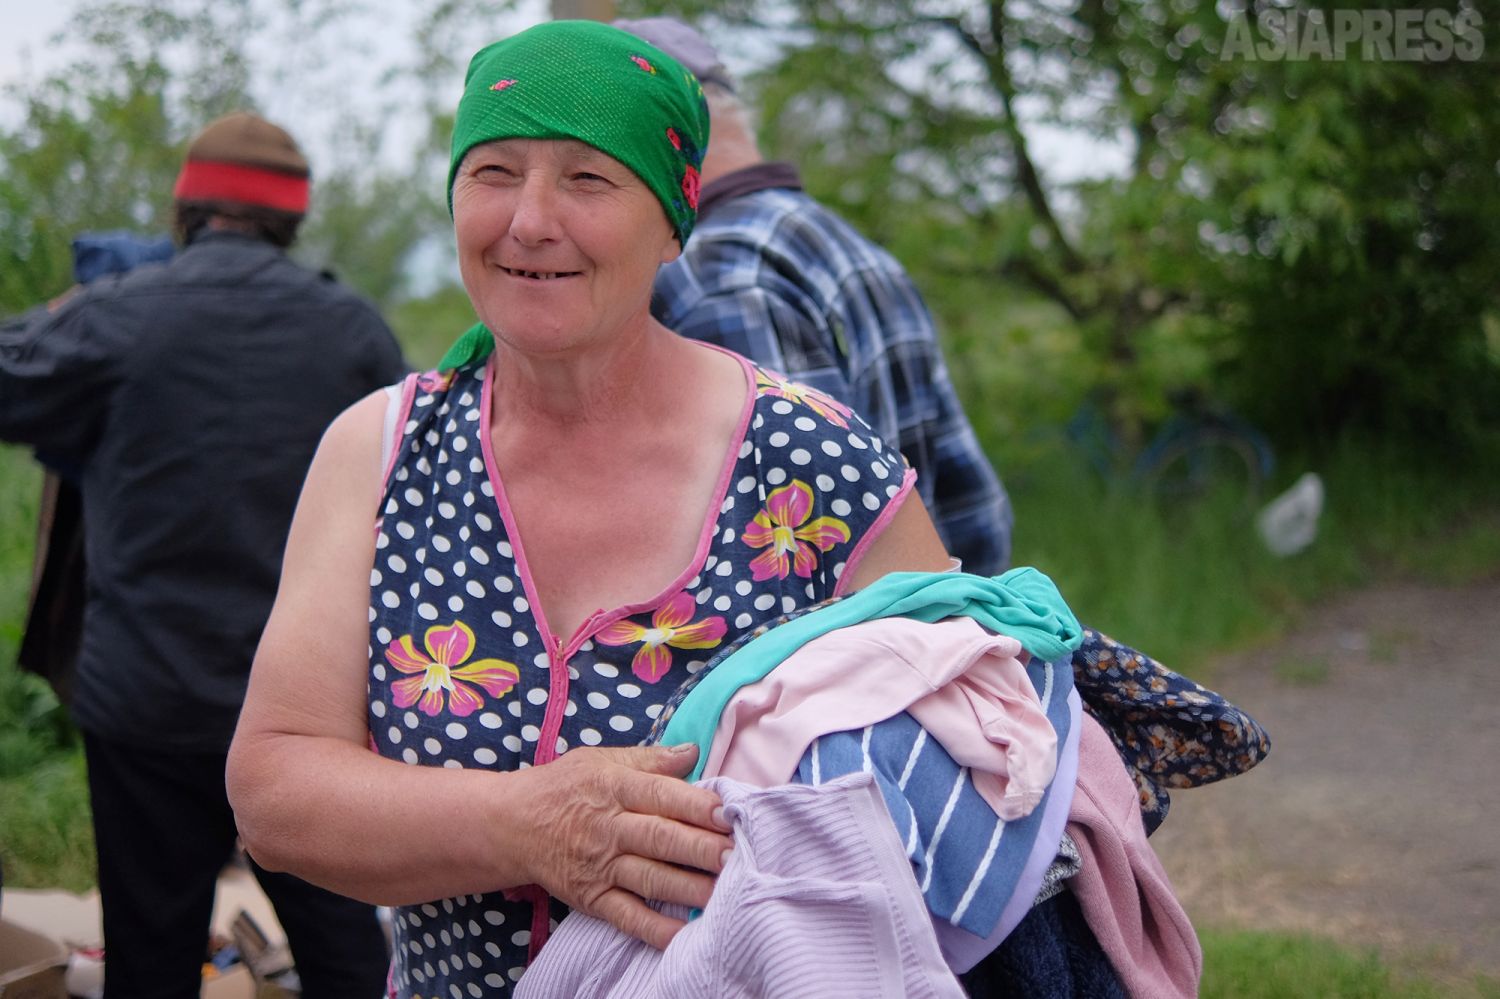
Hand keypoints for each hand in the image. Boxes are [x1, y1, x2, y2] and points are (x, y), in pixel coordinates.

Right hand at [518, 743, 732, 948]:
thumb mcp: (601, 760)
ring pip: (652, 878)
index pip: (663, 796)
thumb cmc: (564, 787)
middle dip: (704, 848)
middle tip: (738, 854)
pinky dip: (656, 928)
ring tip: (727, 890)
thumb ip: (650, 759)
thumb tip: (694, 753)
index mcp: (615, 787)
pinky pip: (628, 916)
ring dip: (691, 886)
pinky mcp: (592, 897)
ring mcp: (600, 866)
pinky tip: (685, 933)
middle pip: (663, 838)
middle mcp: (609, 827)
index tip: (731, 813)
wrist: (511, 824)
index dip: (698, 806)